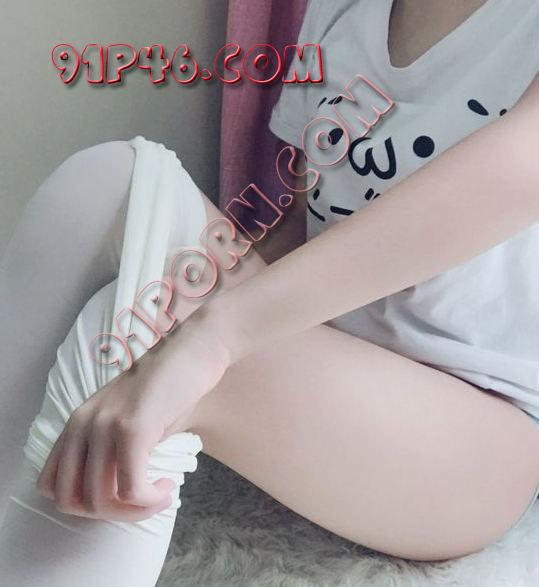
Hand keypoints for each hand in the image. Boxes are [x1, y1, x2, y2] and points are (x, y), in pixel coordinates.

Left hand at [36, 318, 229, 521]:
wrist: (193, 350)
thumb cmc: (169, 386)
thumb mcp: (131, 419)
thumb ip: (115, 451)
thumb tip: (119, 495)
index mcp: (77, 422)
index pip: (52, 484)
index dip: (83, 503)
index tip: (119, 497)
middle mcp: (83, 424)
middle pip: (71, 501)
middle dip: (109, 514)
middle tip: (142, 504)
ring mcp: (106, 426)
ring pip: (101, 500)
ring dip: (134, 511)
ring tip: (160, 496)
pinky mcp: (133, 429)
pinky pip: (132, 489)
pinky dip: (150, 500)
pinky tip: (168, 488)